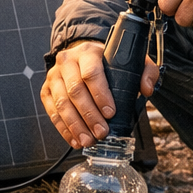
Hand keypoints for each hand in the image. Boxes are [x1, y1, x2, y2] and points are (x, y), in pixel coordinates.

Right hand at [41, 40, 158, 148]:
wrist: (84, 57)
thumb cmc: (108, 62)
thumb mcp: (131, 60)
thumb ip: (146, 71)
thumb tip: (146, 89)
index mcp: (87, 52)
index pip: (91, 73)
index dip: (100, 95)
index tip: (110, 112)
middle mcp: (67, 61)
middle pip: (75, 91)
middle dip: (89, 115)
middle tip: (101, 132)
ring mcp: (54, 76)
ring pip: (61, 103)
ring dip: (75, 125)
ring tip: (88, 140)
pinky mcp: (46, 90)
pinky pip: (52, 112)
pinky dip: (64, 129)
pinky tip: (75, 139)